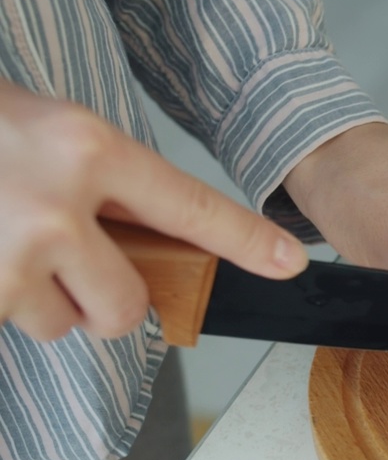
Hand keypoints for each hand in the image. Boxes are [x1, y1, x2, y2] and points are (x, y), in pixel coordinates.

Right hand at [0, 80, 307, 341]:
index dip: (245, 241)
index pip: (190, 207)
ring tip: (10, 243)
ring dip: (45, 300)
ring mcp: (5, 255)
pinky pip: (16, 324)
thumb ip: (113, 190)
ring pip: (63, 325)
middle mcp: (53, 205)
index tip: (286, 265)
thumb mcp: (60, 135)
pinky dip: (6, 301)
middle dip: (110, 303)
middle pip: (125, 306)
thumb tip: (164, 253)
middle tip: (78, 265)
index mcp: (88, 150)